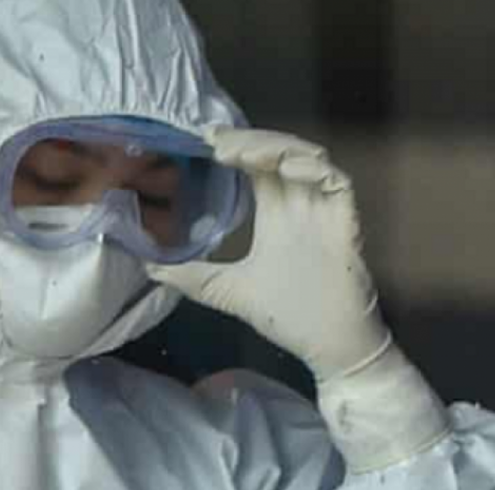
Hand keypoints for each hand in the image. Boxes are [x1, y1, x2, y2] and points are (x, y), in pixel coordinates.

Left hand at [149, 127, 390, 380]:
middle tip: (214, 138)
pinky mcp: (345, 222)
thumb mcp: (226, 291)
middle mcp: (300, 206)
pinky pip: (335, 181)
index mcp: (276, 216)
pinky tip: (283, 168)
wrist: (327, 347)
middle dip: (249, 139)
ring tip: (238, 151)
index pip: (257, 167)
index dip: (236, 146)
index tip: (204, 137)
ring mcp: (324, 211)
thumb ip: (191, 277)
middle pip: (278, 153)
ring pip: (306, 157)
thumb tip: (150, 268)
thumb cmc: (287, 316)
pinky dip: (311, 168)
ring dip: (274, 148)